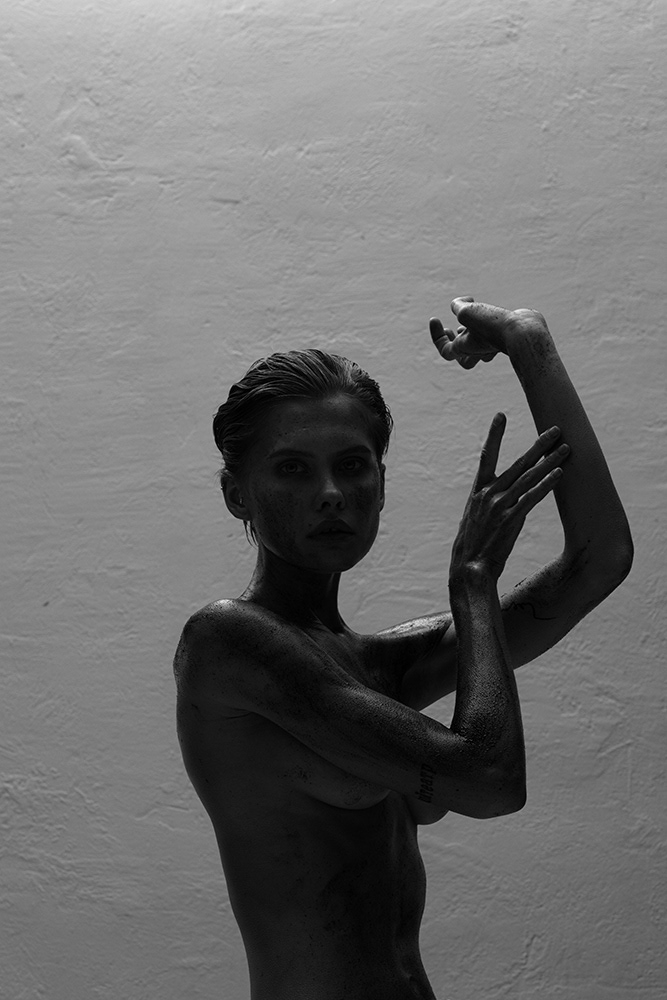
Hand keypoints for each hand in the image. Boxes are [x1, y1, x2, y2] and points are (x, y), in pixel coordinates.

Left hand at [430, 296, 549, 369]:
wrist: (525, 331)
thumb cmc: (494, 325)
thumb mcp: (468, 312)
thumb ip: (459, 306)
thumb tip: (459, 303)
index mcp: (466, 349)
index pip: (445, 351)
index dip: (437, 337)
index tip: (435, 319)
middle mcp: (479, 349)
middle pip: (461, 355)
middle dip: (453, 341)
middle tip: (450, 329)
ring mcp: (493, 343)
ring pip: (477, 344)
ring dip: (469, 332)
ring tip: (466, 321)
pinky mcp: (505, 333)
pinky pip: (491, 331)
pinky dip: (485, 321)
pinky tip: (487, 309)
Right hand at [450, 413, 569, 582]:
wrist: (468, 569)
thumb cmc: (472, 547)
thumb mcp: (473, 519)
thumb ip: (486, 503)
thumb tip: (496, 497)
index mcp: (477, 491)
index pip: (486, 456)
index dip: (494, 435)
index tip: (500, 415)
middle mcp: (488, 494)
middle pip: (518, 463)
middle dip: (539, 445)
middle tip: (555, 429)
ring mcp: (499, 506)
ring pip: (529, 477)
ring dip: (549, 461)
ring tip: (565, 449)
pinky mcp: (511, 519)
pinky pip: (532, 497)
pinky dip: (546, 484)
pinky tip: (559, 473)